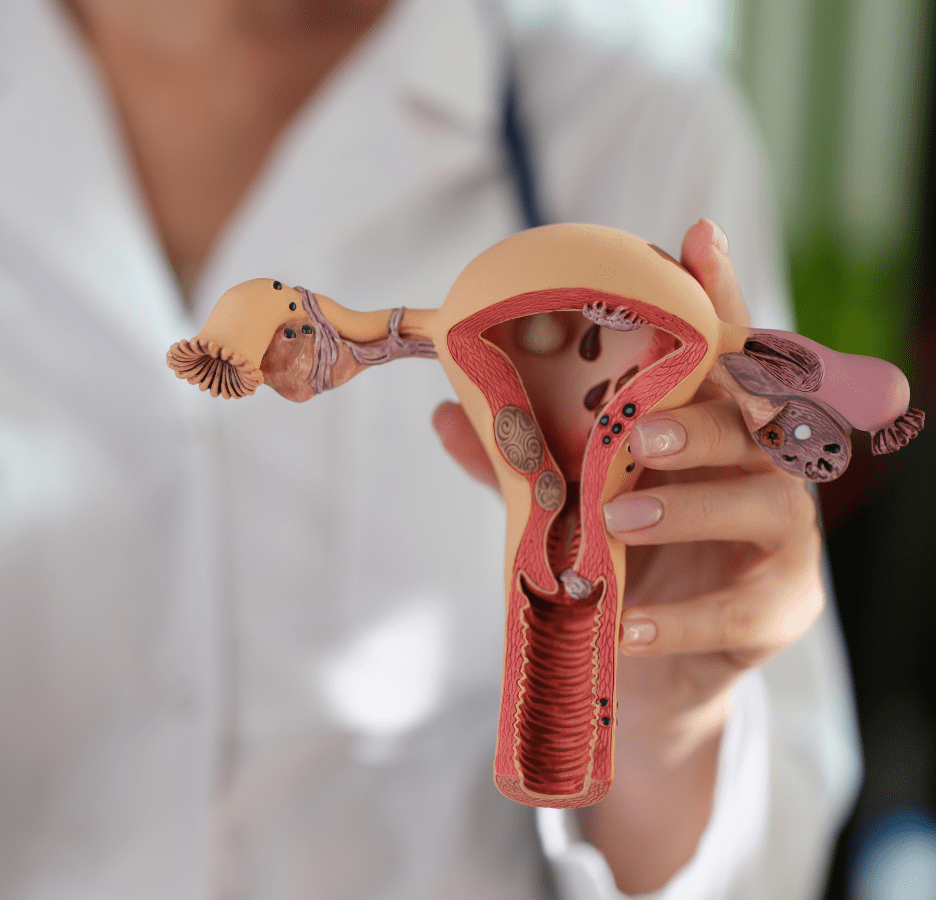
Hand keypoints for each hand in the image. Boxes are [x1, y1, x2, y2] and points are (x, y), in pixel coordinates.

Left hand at [433, 219, 823, 891]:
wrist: (647, 671)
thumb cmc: (613, 561)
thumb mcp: (565, 504)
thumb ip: (521, 460)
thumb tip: (447, 411)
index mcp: (710, 425)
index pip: (722, 351)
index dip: (715, 293)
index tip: (697, 235)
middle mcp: (762, 468)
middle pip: (751, 421)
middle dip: (697, 418)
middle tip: (635, 432)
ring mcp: (784, 539)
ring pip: (765, 503)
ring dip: (688, 504)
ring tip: (618, 516)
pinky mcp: (783, 609)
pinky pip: (744, 609)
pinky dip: (681, 617)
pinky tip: (629, 624)